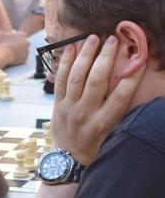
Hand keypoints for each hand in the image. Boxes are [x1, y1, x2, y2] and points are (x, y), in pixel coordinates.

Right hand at [0, 30, 28, 64]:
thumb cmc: (1, 43)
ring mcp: (26, 50)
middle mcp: (26, 42)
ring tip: (12, 53)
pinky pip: (23, 58)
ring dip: (21, 52)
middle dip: (22, 45)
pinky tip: (12, 58)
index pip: (23, 36)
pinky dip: (19, 58)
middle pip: (26, 43)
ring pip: (25, 51)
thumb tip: (14, 31)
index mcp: (22, 35)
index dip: (18, 39)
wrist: (2, 54)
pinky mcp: (25, 58)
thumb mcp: (4, 35)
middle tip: (14, 47)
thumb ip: (11, 33)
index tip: (13, 41)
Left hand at [51, 34, 145, 165]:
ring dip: (85, 55)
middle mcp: (85, 114)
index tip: (139, 59)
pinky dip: (65, 63)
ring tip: (93, 38)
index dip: (131, 76)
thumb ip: (120, 110)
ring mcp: (69, 108)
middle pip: (96, 81)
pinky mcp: (57, 104)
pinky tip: (71, 48)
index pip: (120, 96)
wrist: (68, 159)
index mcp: (104, 123)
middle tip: (113, 39)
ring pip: (76, 77)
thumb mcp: (113, 133)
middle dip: (105, 58)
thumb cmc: (97, 145)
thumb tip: (133, 81)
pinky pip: (60, 80)